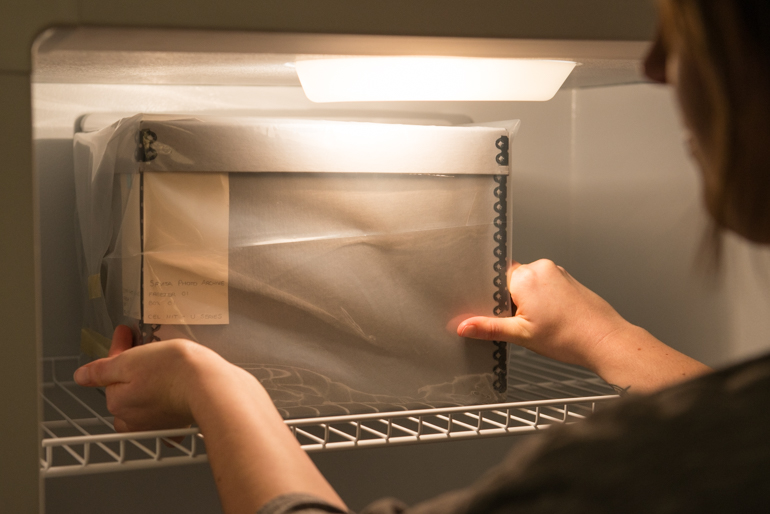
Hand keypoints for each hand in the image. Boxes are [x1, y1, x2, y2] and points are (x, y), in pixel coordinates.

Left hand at [73, 325, 225, 431]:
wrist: (210, 385)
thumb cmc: (174, 370)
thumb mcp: (130, 360)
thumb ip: (102, 370)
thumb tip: (81, 376)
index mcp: (118, 402)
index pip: (109, 374)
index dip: (119, 350)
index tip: (127, 334)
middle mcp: (133, 420)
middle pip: (124, 391)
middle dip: (131, 372)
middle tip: (147, 351)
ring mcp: (156, 425)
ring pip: (142, 405)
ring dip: (147, 389)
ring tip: (163, 369)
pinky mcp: (177, 426)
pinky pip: (165, 417)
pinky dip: (167, 407)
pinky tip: (173, 395)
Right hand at [458, 259, 708, 392]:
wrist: (605, 341)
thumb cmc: (570, 337)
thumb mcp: (521, 335)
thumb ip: (489, 328)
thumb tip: (464, 326)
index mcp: (526, 277)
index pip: (495, 279)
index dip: (492, 297)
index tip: (492, 311)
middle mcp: (542, 268)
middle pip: (511, 281)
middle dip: (510, 302)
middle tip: (518, 324)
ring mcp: (557, 273)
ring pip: (529, 284)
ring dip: (527, 303)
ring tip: (538, 325)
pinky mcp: (568, 280)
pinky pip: (544, 286)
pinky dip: (542, 302)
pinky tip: (549, 321)